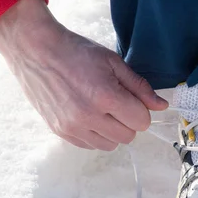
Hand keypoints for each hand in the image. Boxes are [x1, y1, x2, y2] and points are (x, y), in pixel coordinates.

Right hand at [0, 0, 167, 149]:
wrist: (36, 51)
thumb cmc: (76, 52)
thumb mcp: (113, 62)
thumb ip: (139, 87)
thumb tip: (162, 106)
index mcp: (106, 96)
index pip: (142, 122)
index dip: (140, 110)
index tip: (131, 99)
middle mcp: (89, 116)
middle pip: (128, 136)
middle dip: (128, 120)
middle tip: (116, 102)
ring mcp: (72, 127)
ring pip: (111, 145)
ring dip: (112, 130)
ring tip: (100, 108)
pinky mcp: (60, 132)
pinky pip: (91, 146)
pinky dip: (96, 134)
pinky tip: (88, 114)